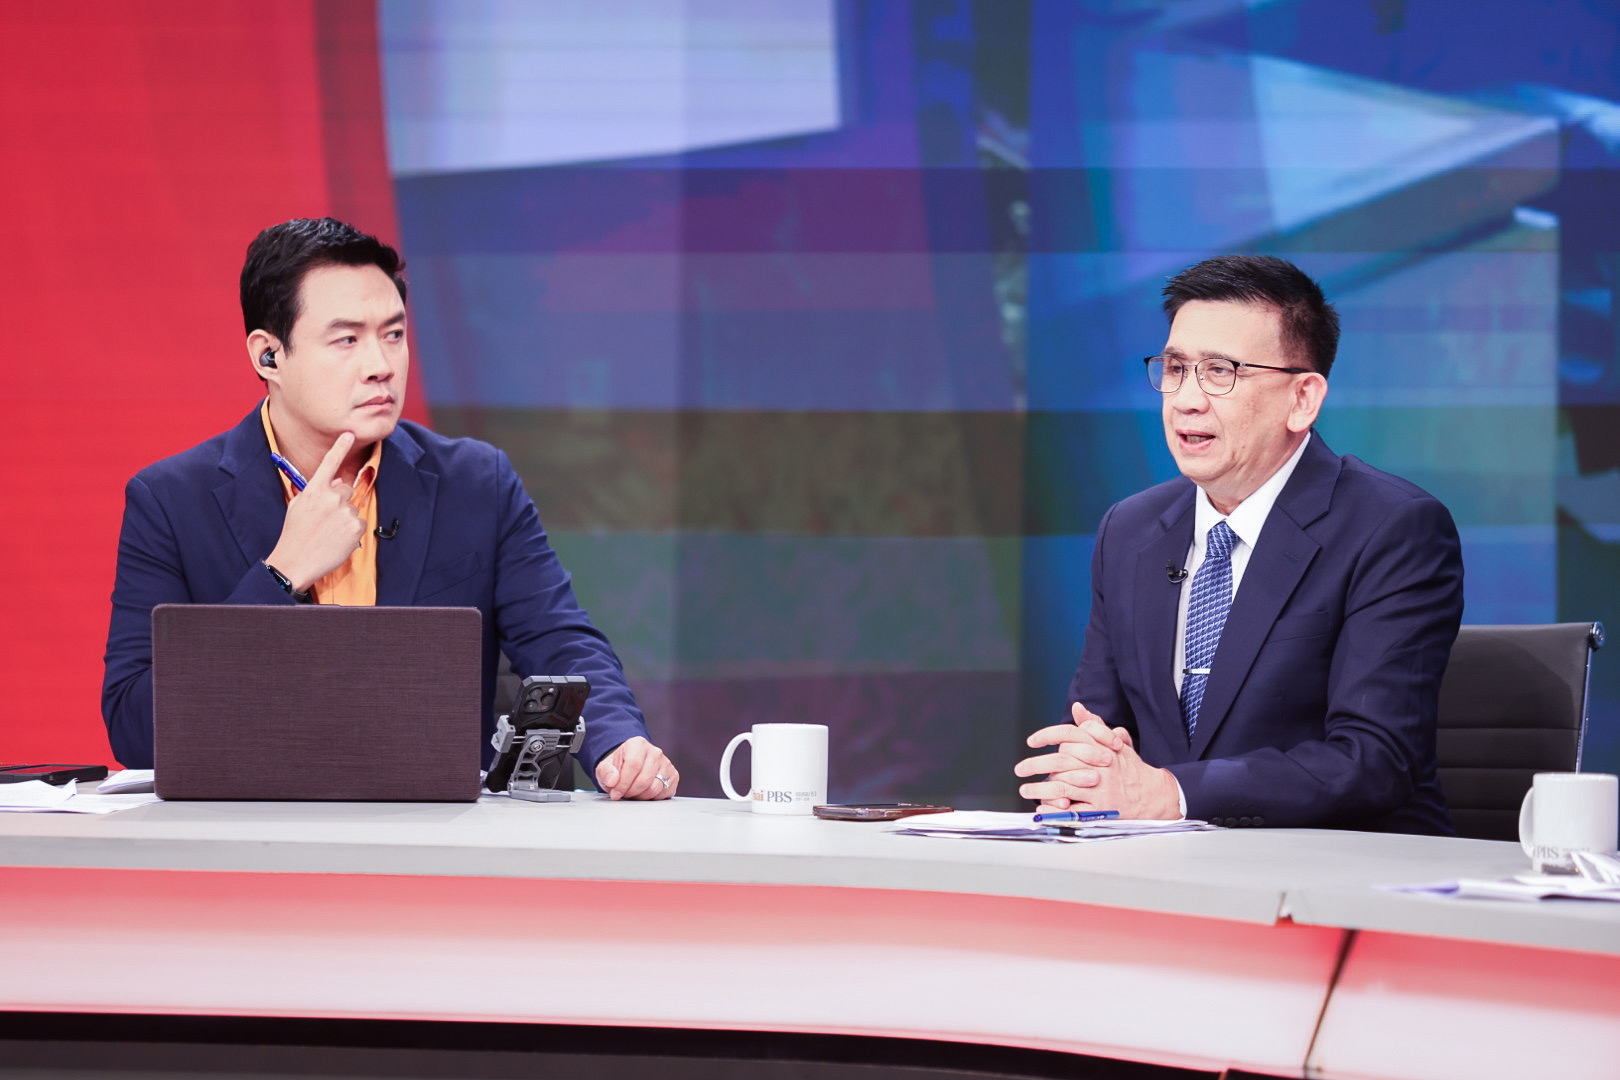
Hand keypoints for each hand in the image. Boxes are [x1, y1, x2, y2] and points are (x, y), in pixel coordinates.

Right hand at [265, 433, 363, 589]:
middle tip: (326, 518)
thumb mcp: (298, 507)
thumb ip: (317, 491)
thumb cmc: (294, 534)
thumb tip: (336, 482)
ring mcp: (345, 512)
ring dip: (344, 518)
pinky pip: (359, 523)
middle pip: (345, 489)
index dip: (340, 446)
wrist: (296, 562)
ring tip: (328, 533)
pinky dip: (351, 531)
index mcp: (314, 490)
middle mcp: (331, 497)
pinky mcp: (356, 527)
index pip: (330, 463)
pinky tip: (337, 540)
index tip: (350, 434)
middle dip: (339, 499)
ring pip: (352, 508)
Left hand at [595, 736, 677, 799]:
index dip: (623, 783)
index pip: (633, 765)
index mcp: (637, 744)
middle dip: (631, 792)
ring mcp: (666, 763)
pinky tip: (644, 793)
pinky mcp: (673, 775)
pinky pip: (664, 793)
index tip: (615, 793)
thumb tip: (613, 781)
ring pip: (655, 788)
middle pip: (644, 779)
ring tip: (632, 793)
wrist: (630, 766)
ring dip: (640, 797)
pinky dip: (652, 798)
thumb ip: (606, 773)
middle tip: (623, 794)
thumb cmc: (618, 767)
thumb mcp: (605, 768)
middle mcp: (655, 752)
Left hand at [1014, 702, 1178, 818]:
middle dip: (1036, 765)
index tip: (1032, 740)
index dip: (1048, 735)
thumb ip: (1095, 727)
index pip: (1071, 734)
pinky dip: (1055, 809)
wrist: (1154, 796)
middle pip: (1061, 762)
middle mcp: (1101, 767)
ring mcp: (1101, 790)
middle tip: (1020, 769)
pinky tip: (1042, 807)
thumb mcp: (1116, 744)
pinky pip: (1073, 811)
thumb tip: (1078, 708)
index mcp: (1102, 748)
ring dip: (1040, 790)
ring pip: (1063, 787)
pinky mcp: (1101, 811)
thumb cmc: (1130, 769)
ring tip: (1025, 790)